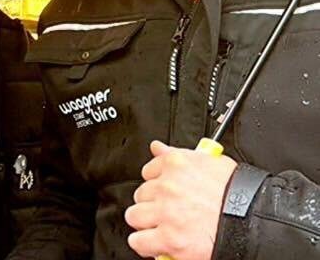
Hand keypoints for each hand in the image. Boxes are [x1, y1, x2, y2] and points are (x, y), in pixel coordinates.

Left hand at [124, 140, 236, 259]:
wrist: (258, 221)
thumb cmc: (241, 194)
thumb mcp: (211, 163)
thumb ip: (179, 155)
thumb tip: (157, 147)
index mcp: (177, 165)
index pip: (148, 171)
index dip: (158, 185)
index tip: (167, 193)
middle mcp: (167, 187)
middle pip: (141, 195)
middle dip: (153, 204)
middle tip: (170, 212)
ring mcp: (166, 213)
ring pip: (135, 217)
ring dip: (148, 223)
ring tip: (166, 226)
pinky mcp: (169, 238)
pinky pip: (139, 241)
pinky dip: (147, 244)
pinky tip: (159, 243)